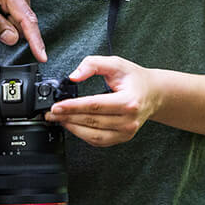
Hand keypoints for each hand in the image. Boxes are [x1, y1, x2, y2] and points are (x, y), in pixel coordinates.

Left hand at [44, 56, 160, 146]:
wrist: (153, 93)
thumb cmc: (135, 79)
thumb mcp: (116, 63)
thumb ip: (93, 65)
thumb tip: (74, 75)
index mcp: (129, 101)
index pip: (95, 105)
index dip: (73, 107)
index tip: (56, 106)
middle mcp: (129, 120)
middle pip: (92, 121)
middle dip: (67, 117)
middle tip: (50, 112)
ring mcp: (127, 132)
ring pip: (93, 135)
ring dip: (72, 128)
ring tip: (58, 119)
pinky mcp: (122, 138)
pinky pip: (98, 141)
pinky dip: (82, 134)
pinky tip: (72, 125)